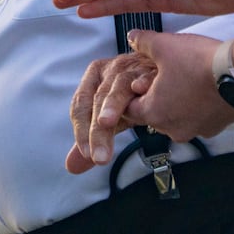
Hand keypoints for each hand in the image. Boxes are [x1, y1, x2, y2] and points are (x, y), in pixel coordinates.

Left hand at [64, 31, 233, 174]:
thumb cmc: (200, 64)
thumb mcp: (164, 45)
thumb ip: (143, 42)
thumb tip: (132, 37)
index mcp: (154, 113)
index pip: (129, 109)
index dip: (131, 91)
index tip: (138, 78)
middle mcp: (172, 129)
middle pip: (153, 113)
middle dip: (154, 94)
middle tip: (162, 73)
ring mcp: (196, 130)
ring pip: (176, 116)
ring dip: (175, 100)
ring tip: (184, 76)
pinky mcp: (215, 127)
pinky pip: (197, 117)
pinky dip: (195, 104)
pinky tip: (202, 85)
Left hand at [64, 50, 153, 173]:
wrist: (162, 75)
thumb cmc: (133, 97)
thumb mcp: (113, 118)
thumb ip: (93, 139)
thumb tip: (72, 166)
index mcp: (94, 78)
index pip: (80, 105)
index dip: (82, 130)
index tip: (87, 155)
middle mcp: (110, 69)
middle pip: (97, 100)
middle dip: (98, 131)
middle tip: (99, 157)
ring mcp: (132, 67)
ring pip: (118, 87)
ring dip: (112, 105)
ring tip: (106, 124)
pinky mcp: (154, 69)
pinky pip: (147, 76)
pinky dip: (143, 84)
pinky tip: (141, 92)